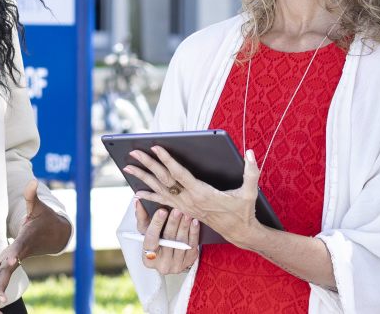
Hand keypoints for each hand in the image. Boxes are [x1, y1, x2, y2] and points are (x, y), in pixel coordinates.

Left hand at [0, 182, 70, 290]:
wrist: (55, 235)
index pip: (19, 247)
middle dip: (1, 284)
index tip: (11, 262)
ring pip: (2, 276)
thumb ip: (32, 196)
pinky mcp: (9, 260)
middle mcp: (19, 252)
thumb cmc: (45, 218)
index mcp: (26, 240)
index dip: (14, 254)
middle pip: (8, 270)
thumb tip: (33, 181)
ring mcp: (14, 258)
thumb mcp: (39, 206)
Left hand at [125, 146, 264, 240]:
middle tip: (134, 152)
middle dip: (148, 164)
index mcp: (202, 193)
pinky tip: (137, 191)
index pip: (180, 174)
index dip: (167, 159)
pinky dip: (149, 195)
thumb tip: (250, 153)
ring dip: (143, 177)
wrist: (239, 232)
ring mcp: (184, 206)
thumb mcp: (249, 192)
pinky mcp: (184, 210)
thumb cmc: (243, 211)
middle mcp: (189, 200)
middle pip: (164, 179)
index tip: (156, 147)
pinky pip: (163, 201)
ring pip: (159, 189)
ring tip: (128, 167)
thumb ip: (251, 172)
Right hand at [134, 201, 200, 274]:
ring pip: (182, 242)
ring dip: (185, 226)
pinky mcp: (189, 262)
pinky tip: (194, 221)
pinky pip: (193, 245)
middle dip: (173, 223)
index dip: (156, 224)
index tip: (162, 210)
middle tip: (177, 209)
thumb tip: (137, 200)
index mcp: (148, 259)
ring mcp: (177, 265)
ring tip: (187, 213)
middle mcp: (162, 265)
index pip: (151, 240)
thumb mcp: (146, 232)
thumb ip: (142, 217)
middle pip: (168, 241)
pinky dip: (194, 232)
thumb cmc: (155, 242)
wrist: (171, 259)